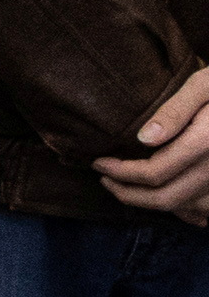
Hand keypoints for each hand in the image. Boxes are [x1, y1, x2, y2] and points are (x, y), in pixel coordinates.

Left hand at [106, 67, 208, 220]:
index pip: (153, 173)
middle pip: (165, 198)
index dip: (120, 173)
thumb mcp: (204, 84)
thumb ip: (174, 110)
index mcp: (205, 143)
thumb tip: (143, 139)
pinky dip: (186, 211)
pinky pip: (207, 212)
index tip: (98, 163)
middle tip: (105, 180)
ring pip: (186, 209)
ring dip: (153, 205)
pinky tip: (169, 199)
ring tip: (127, 189)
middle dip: (128, 194)